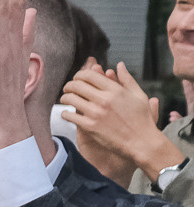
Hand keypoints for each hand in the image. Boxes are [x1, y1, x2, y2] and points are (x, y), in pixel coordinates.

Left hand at [62, 61, 180, 179]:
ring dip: (65, 97)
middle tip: (68, 88)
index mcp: (115, 90)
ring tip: (66, 99)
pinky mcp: (90, 126)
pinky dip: (65, 113)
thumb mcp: (139, 95)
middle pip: (77, 85)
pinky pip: (70, 115)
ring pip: (70, 99)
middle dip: (69, 85)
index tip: (78, 79)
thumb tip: (119, 65)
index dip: (80, 75)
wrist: (141, 142)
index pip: (89, 75)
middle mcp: (104, 100)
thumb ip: (127, 79)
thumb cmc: (142, 119)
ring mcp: (95, 113)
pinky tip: (67, 113)